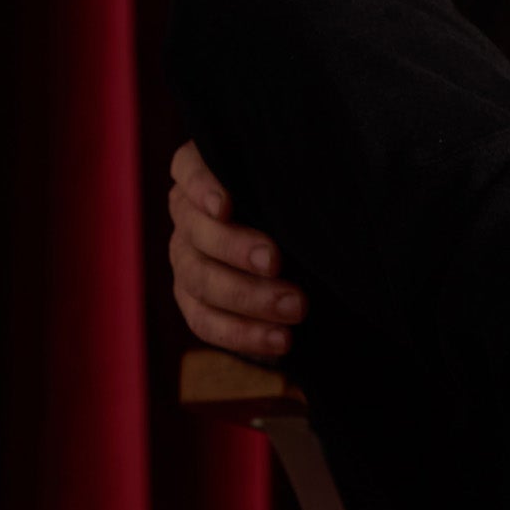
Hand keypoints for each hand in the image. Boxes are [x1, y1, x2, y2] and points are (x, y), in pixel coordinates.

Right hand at [167, 139, 304, 357]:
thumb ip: (297, 176)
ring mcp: (186, 259)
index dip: (203, 186)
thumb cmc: (304, 197)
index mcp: (204, 173)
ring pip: (201, 282)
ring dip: (249, 298)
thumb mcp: (302, 179)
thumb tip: (323, 182)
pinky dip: (243, 334)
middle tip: (276, 262)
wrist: (305, 247)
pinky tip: (281, 340)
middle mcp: (188, 216)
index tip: (227, 205)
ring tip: (296, 308)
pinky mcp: (194, 300)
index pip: (189, 169)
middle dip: (236, 249)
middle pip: (196, 232)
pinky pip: (206, 322)